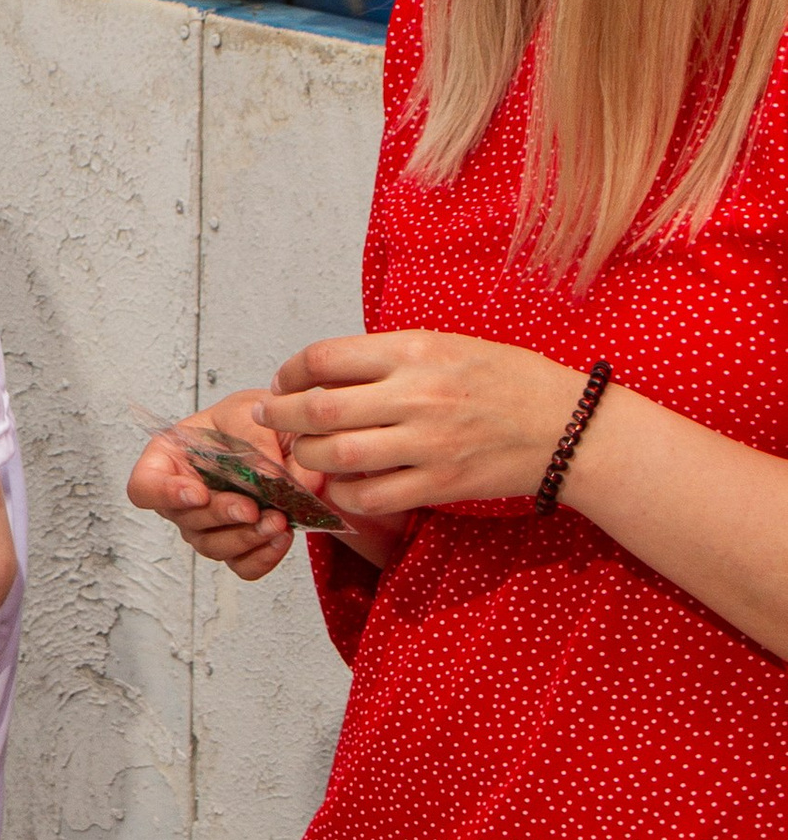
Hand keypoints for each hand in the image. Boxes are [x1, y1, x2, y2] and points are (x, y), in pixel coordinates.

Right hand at [127, 388, 305, 583]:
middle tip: (251, 508)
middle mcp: (182, 498)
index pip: (144, 487)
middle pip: (186, 520)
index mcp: (169, 459)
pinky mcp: (237, 546)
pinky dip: (263, 557)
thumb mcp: (247, 411)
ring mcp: (207, 526)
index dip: (165, 495)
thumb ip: (255, 438)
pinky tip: (282, 536)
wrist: (281, 435)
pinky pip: (242, 565)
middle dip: (221, 516)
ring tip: (278, 521)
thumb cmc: (248, 419)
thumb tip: (268, 476)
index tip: (198, 493)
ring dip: (246, 538)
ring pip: (214, 547)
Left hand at [267, 331, 584, 532]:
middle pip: (319, 408)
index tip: (284, 381)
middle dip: (282, 415)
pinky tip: (343, 484)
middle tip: (271, 418)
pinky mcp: (439, 483)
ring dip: (308, 456)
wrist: (567, 425)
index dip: (292, 371)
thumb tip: (330, 369)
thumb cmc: (508, 379)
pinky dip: (344, 493)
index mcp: (414, 351)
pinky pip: (370, 495)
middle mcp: (416, 395)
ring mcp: (427, 443)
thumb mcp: (449, 345)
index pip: (326, 357)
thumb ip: (390, 356)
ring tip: (304, 451)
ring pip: (336, 454)